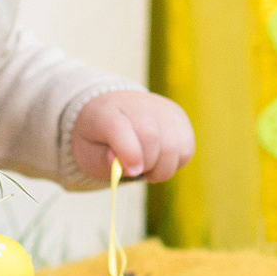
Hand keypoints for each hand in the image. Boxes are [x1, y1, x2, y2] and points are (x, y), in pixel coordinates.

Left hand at [71, 88, 195, 184]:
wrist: (113, 113)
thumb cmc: (99, 139)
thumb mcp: (89, 153)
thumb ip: (103, 161)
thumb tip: (125, 165)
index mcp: (105, 111)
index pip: (118, 127)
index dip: (128, 152)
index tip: (132, 172)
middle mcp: (136, 103)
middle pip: (150, 136)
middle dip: (145, 165)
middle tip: (135, 172)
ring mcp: (161, 107)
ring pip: (173, 147)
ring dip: (161, 169)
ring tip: (147, 167)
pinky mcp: (179, 115)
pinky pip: (186, 149)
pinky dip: (175, 164)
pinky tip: (160, 160)